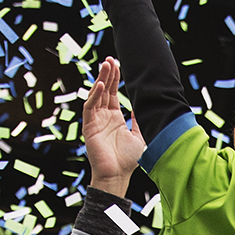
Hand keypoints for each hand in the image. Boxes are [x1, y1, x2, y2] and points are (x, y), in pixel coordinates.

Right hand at [84, 56, 144, 195]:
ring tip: (106, 65)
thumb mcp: (140, 134)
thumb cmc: (128, 160)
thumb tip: (145, 103)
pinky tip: (101, 85)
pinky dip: (94, 96)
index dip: (115, 79)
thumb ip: (140, 118)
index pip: (112, 93)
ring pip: (96, 96)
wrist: (118, 175)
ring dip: (101, 80)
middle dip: (107, 74)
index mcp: (114, 118)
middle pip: (104, 91)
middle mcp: (103, 118)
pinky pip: (90, 108)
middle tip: (111, 59)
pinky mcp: (89, 128)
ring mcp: (95, 122)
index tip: (118, 64)